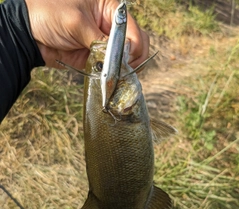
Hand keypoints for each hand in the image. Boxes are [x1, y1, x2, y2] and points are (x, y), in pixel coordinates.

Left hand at [25, 0, 148, 68]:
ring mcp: (104, 44)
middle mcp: (110, 27)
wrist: (31, 34)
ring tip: (117, 75)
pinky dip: (113, 74)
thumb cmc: (50, 15)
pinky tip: (111, 78)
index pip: (133, 29)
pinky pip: (111, 67)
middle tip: (124, 69)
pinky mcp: (97, 58)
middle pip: (135, 44)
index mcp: (110, 9)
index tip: (125, 59)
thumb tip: (118, 58)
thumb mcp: (77, 23)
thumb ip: (100, 40)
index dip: (133, 45)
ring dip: (124, 68)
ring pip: (125, 58)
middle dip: (133, 58)